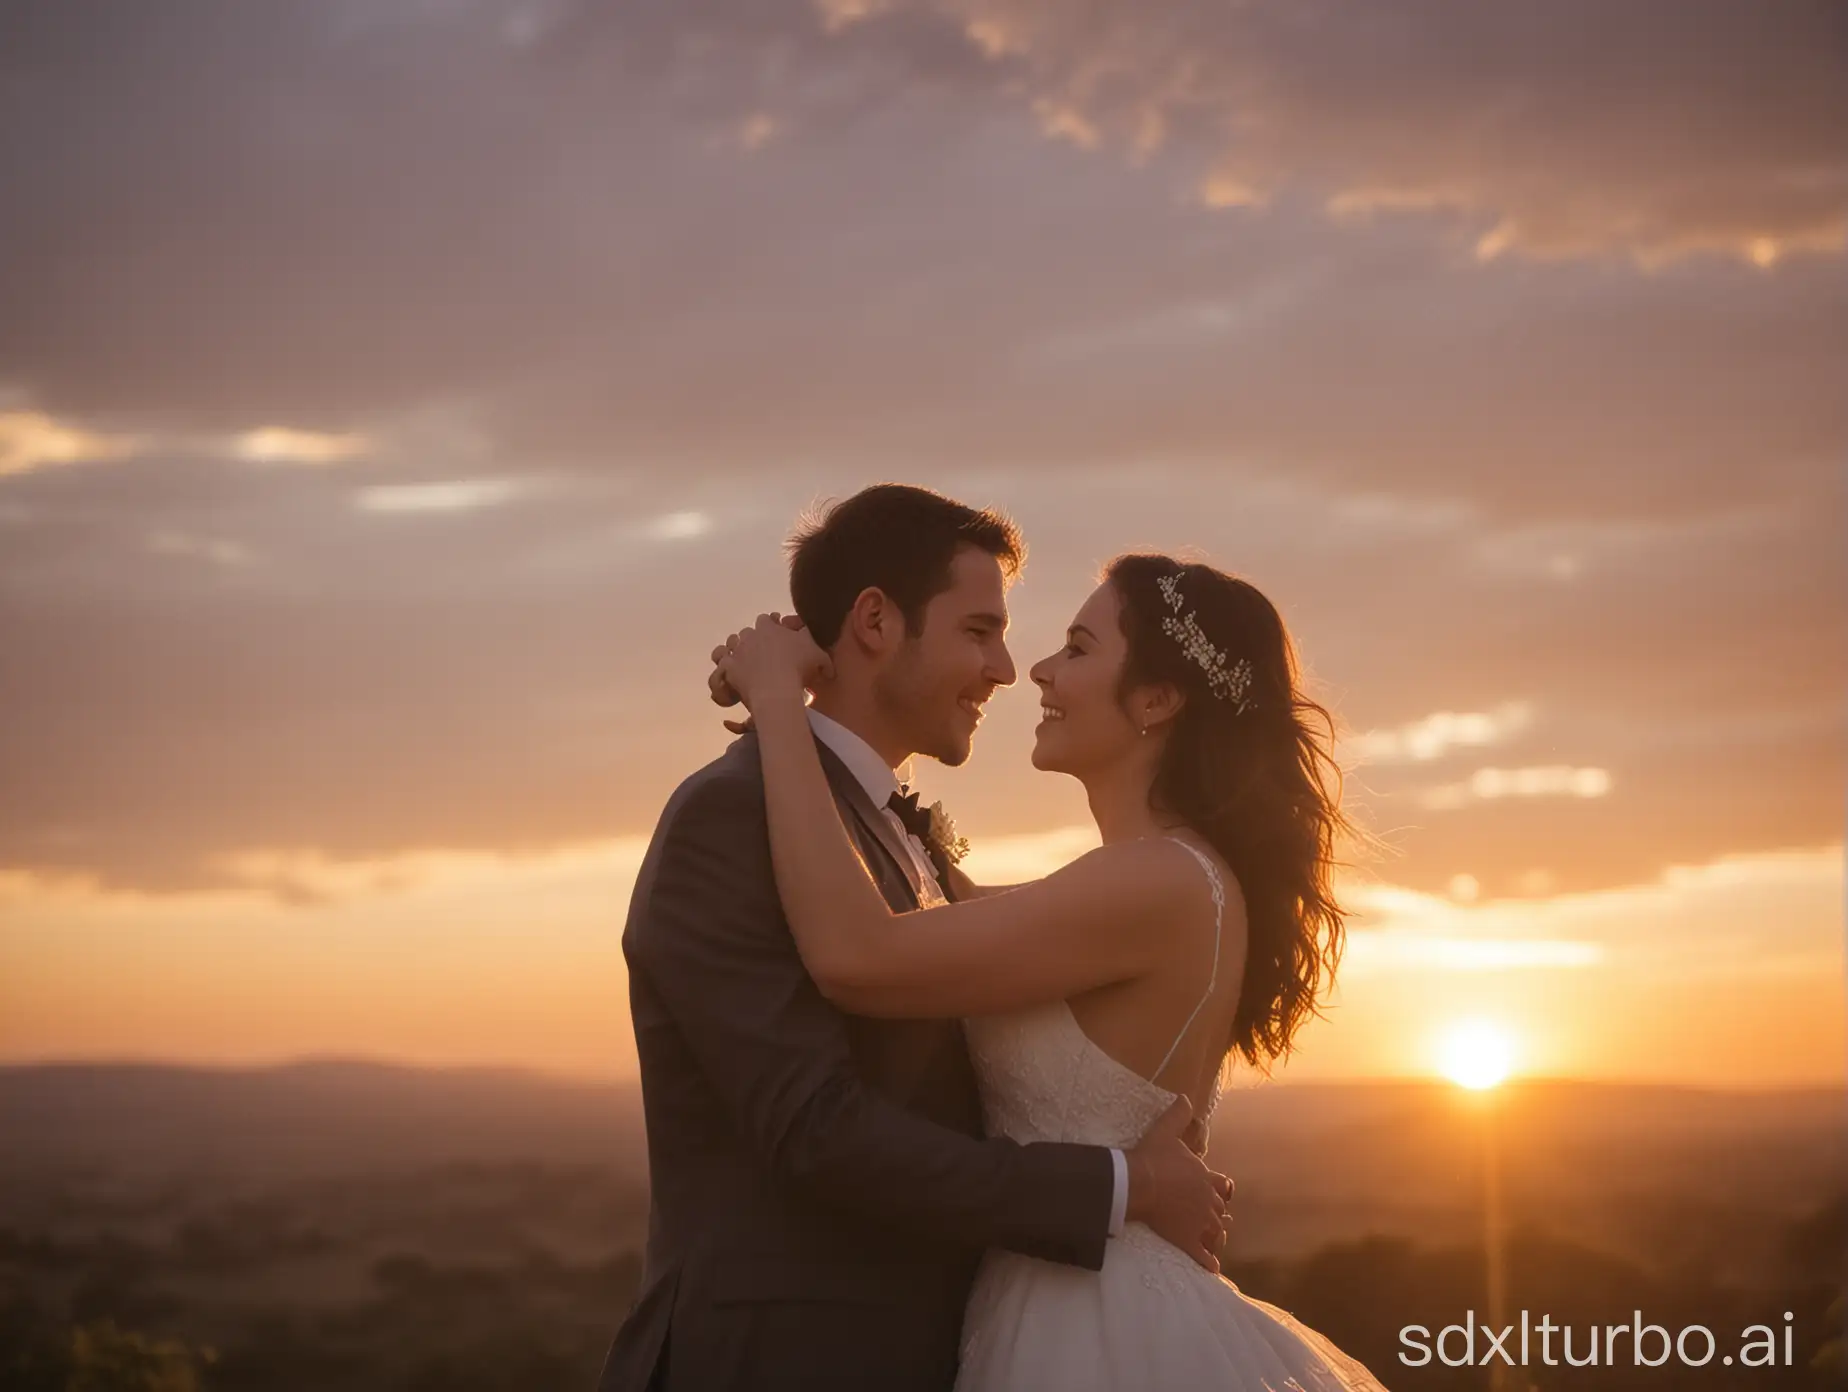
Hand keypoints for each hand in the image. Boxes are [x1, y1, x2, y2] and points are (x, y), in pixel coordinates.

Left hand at [714, 612, 831, 713]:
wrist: (777, 688)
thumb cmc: (798, 669)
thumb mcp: (819, 657)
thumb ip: (823, 657)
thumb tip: (829, 668)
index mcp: (769, 628)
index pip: (767, 619)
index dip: (771, 625)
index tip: (778, 632)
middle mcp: (749, 635)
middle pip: (747, 631)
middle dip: (753, 639)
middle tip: (762, 652)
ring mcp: (736, 652)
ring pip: (729, 643)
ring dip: (735, 649)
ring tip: (741, 660)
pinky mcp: (727, 669)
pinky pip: (718, 667)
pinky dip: (721, 671)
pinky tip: (727, 676)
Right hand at [1125, 1096, 1234, 1272]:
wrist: (1137, 1183)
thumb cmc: (1152, 1157)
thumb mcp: (1166, 1130)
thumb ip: (1178, 1113)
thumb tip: (1186, 1096)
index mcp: (1204, 1177)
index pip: (1221, 1185)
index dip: (1219, 1189)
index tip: (1219, 1192)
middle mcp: (1207, 1200)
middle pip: (1220, 1210)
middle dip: (1217, 1213)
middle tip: (1214, 1218)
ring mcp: (1199, 1222)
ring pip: (1215, 1231)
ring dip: (1214, 1235)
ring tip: (1213, 1240)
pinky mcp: (1188, 1240)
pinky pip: (1204, 1256)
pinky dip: (1210, 1263)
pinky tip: (1212, 1269)